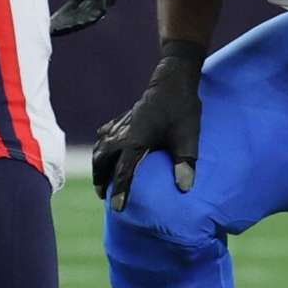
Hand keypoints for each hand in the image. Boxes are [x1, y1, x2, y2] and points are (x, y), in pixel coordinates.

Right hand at [48, 0, 137, 35]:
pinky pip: (95, 10)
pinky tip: (65, 22)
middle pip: (84, 13)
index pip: (79, 4)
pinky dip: (80, 17)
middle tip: (50, 29)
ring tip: (55, 29)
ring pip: (90, 16)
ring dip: (72, 23)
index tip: (50, 21)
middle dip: (67, 22)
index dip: (65, 13)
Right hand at [93, 41, 203, 211]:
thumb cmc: (182, 108)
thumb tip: (184, 188)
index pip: (123, 171)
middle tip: (105, 196)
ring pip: (100, 149)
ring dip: (99, 166)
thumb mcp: (188, 137)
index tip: (117, 208)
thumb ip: (185, 163)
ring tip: (102, 180)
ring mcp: (120, 125)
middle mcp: (122, 134)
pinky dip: (103, 146)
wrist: (173, 79)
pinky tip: (105, 150)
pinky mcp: (122, 119)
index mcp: (135, 140)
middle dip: (101, 179)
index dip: (120, 191)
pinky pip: (105, 135)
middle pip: (102, 161)